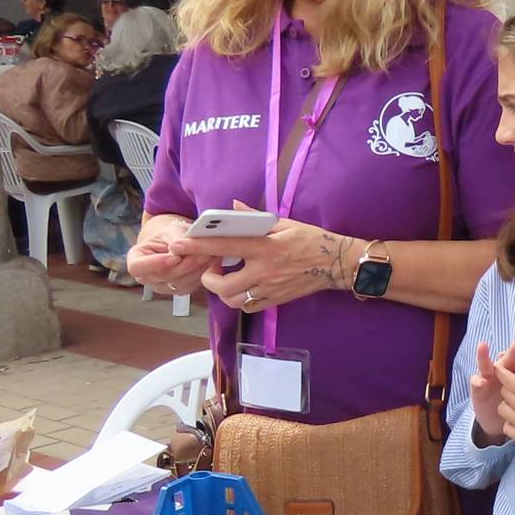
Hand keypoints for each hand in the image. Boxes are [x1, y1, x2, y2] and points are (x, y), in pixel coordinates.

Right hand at [126, 214, 208, 295]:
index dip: (155, 264)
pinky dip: (202, 273)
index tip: (174, 257)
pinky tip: (211, 262)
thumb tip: (177, 248)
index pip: (138, 267)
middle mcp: (146, 277)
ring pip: (180, 283)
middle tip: (202, 253)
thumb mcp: (170, 230)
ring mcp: (163, 287)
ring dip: (197, 269)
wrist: (178, 241)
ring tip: (210, 255)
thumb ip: (173, 239)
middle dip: (185, 265)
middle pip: (164, 277)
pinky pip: (191, 286)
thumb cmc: (170, 234)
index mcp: (136, 260)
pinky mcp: (179, 290)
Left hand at [182, 206, 353, 312]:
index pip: (224, 246)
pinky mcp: (276, 300)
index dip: (198, 246)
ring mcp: (270, 289)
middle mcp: (265, 271)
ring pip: (233, 300)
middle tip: (212, 267)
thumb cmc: (311, 239)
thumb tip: (232, 208)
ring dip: (223, 290)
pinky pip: (249, 306)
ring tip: (226, 278)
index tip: (178, 244)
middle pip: (223, 284)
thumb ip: (255, 217)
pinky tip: (243, 287)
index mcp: (265, 247)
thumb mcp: (284, 223)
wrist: (336, 263)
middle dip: (209, 278)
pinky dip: (240, 299)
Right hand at [468, 341, 508, 444]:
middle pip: (507, 356)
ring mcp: (488, 377)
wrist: (500, 420)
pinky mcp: (478, 388)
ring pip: (486, 364)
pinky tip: (482, 382)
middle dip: (511, 351)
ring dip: (484, 356)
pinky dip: (478, 381)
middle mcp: (501, 368)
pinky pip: (476, 382)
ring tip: (483, 346)